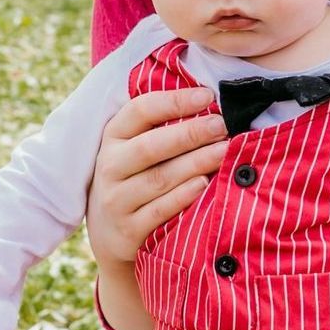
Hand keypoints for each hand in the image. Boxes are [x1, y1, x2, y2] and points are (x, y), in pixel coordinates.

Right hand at [86, 85, 229, 263]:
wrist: (107, 234)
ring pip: (158, 178)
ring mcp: (117, 199)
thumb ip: (158, 125)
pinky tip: (204, 184)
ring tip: (223, 152)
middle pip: (150, 147)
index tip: (208, 95)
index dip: (174, 101)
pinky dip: (182, 196)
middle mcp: (110, 166)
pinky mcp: (128, 229)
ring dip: (194, 163)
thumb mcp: (131, 148)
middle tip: (221, 126)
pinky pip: (159, 210)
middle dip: (189, 134)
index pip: (140, 111)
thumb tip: (208, 101)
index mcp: (113, 137)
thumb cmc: (132, 178)